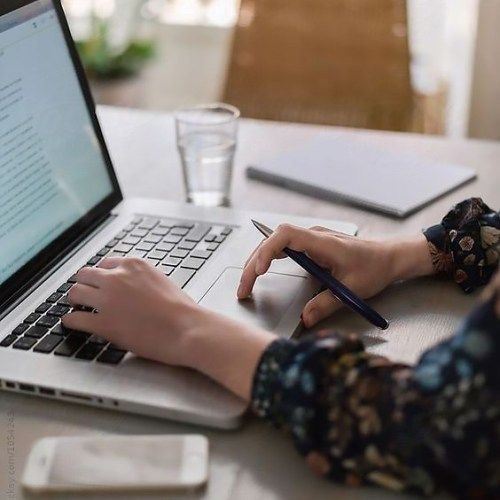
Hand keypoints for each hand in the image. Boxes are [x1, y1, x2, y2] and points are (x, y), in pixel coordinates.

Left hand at [63, 257, 274, 399]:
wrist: (187, 328)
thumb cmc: (182, 310)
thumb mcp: (161, 281)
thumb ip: (141, 280)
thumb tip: (132, 288)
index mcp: (133, 265)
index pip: (105, 264)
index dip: (100, 277)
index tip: (99, 284)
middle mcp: (117, 278)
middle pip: (85, 275)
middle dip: (85, 285)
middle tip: (84, 296)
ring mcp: (108, 300)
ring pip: (75, 293)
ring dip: (75, 301)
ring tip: (78, 309)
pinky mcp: (103, 323)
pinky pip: (74, 319)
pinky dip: (72, 322)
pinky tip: (74, 324)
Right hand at [238, 224, 433, 327]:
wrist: (388, 258)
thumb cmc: (374, 268)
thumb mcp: (351, 290)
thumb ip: (325, 304)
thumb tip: (304, 319)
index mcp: (323, 243)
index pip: (285, 236)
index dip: (268, 251)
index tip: (260, 271)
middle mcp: (313, 238)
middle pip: (273, 241)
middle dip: (254, 263)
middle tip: (243, 288)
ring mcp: (311, 241)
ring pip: (275, 244)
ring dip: (258, 261)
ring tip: (246, 283)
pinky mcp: (310, 247)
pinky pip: (283, 249)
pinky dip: (268, 260)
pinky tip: (261, 273)